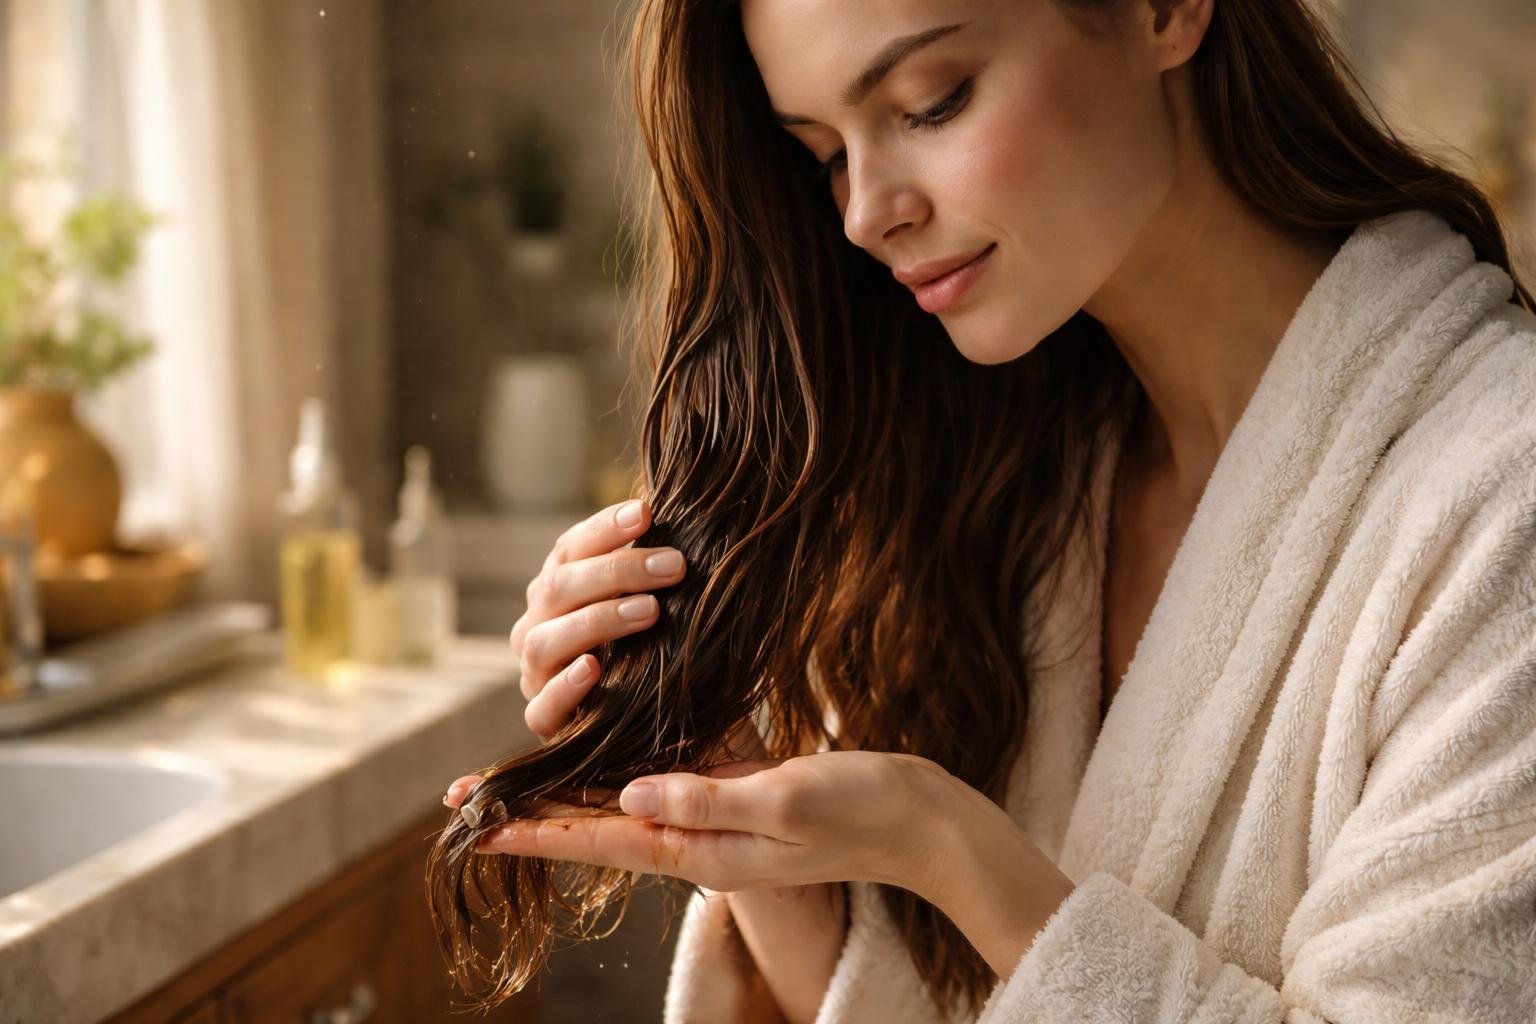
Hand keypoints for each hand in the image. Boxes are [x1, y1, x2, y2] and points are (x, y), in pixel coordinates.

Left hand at [464, 750, 959, 901]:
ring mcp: (713, 821)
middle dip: (533, 812)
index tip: (478, 824)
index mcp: (703, 851)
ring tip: (512, 779)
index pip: (603, 839)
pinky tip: (597, 749)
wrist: (914, 820)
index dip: (538, 829)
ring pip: (621, 805)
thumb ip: (710, 800)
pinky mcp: (732, 796)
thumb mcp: (787, 801)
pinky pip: (660, 786)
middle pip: (597, 827)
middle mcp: (697, 841)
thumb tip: (632, 793)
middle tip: (466, 800)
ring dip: (566, 792)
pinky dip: (619, 769)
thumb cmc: (859, 810)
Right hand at [510, 498, 685, 740]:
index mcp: (560, 587)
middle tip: (674, 565)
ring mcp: (536, 674)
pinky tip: (595, 668)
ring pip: (545, 641)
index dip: (605, 528)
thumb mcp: (658, 605)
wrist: (664, 728)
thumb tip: (697, 520)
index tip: (648, 513)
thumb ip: (658, 571)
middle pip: (559, 588)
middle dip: (617, 571)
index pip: (572, 548)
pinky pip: (542, 706)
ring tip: (650, 611)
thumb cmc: (659, 652)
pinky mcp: (544, 721)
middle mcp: (538, 625)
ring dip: (598, 620)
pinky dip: (566, 685)